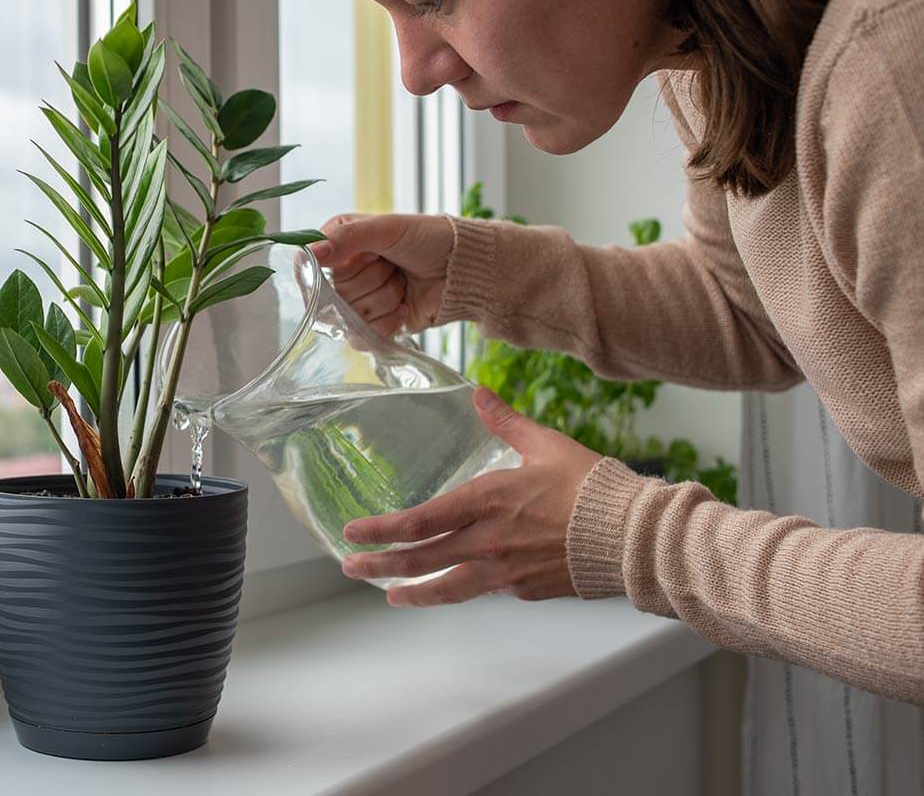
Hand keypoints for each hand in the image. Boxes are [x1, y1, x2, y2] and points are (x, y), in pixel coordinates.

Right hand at [308, 213, 454, 336]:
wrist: (461, 268)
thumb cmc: (427, 238)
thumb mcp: (386, 227)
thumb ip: (347, 238)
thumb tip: (311, 253)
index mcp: (339, 243)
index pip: (310, 265)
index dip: (335, 267)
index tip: (365, 257)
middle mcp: (344, 272)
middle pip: (334, 294)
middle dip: (373, 281)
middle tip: (394, 266)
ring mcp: (358, 301)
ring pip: (351, 316)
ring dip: (386, 299)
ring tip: (403, 283)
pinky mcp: (373, 325)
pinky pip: (363, 336)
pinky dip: (389, 322)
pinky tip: (404, 307)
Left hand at [340, 387, 602, 606]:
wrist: (635, 536)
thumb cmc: (594, 487)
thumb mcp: (546, 444)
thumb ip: (505, 421)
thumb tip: (479, 393)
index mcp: (488, 501)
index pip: (421, 520)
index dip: (382, 529)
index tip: (353, 532)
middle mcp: (489, 541)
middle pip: (423, 559)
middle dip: (381, 564)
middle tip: (351, 566)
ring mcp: (506, 571)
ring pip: (448, 588)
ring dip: (413, 592)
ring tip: (391, 595)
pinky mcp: (526, 589)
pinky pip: (487, 590)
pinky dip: (465, 588)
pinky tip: (455, 586)